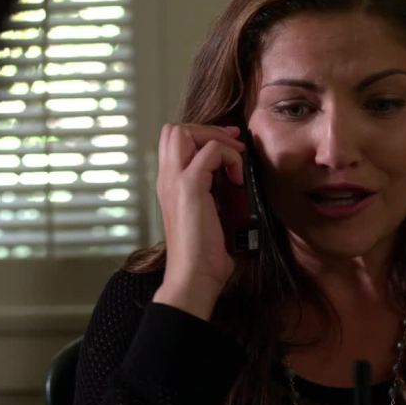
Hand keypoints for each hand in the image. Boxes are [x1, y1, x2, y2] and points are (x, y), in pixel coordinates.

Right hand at [153, 123, 244, 320]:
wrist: (194, 275)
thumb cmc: (203, 254)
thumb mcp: (208, 215)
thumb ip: (212, 194)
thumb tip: (235, 179)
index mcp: (169, 184)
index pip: (174, 140)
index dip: (202, 136)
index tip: (229, 148)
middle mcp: (167, 178)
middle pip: (174, 129)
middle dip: (208, 130)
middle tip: (233, 145)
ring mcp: (175, 180)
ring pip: (185, 131)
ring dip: (217, 139)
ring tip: (235, 160)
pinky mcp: (190, 186)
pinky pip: (211, 151)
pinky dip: (230, 158)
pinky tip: (238, 181)